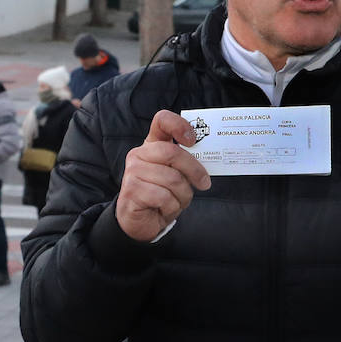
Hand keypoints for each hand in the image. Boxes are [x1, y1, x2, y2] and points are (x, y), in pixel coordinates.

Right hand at [116, 110, 210, 241]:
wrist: (141, 221)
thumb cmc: (162, 194)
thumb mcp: (176, 175)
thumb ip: (186, 163)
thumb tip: (209, 160)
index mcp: (152, 145)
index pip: (162, 120)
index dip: (180, 125)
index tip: (192, 141)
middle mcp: (139, 154)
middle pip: (172, 152)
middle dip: (194, 170)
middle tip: (204, 183)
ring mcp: (133, 172)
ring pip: (172, 179)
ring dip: (182, 195)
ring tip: (177, 201)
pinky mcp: (132, 190)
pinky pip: (163, 197)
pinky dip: (171, 207)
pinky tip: (164, 209)